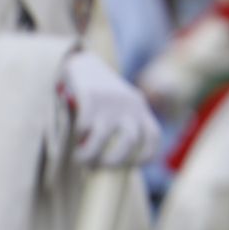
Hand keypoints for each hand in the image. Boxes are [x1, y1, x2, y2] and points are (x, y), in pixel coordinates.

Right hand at [61, 51, 160, 168]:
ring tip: (81, 159)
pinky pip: (83, 127)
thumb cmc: (100, 92)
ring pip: (101, 138)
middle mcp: (129, 105)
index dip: (145, 156)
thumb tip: (106, 159)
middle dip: (113, 161)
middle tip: (97, 167)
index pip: (153, 137)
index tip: (130, 166)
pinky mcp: (90, 96)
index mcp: (140, 108)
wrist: (83, 62)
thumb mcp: (118, 106)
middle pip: (129, 141)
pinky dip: (78, 137)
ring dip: (90, 155)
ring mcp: (109, 101)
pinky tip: (76, 136)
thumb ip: (119, 126)